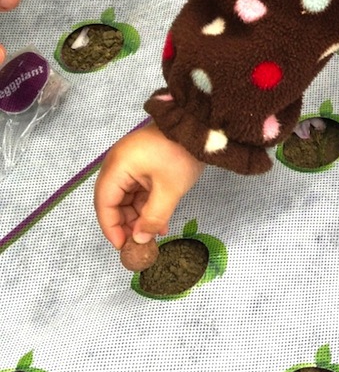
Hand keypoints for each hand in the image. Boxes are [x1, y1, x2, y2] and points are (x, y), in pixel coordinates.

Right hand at [94, 122, 205, 250]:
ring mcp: (130, 162)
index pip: (104, 204)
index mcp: (117, 167)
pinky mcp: (142, 162)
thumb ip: (153, 218)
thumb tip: (140, 240)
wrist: (201, 125)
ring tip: (156, 231)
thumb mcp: (169, 191)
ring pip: (126, 196)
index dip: (112, 228)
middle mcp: (118, 164)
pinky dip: (146, 204)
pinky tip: (161, 220)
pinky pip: (137, 188)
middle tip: (142, 241)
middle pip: (113, 201)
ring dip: (139, 215)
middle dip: (127, 223)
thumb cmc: (181, 154)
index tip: (124, 247)